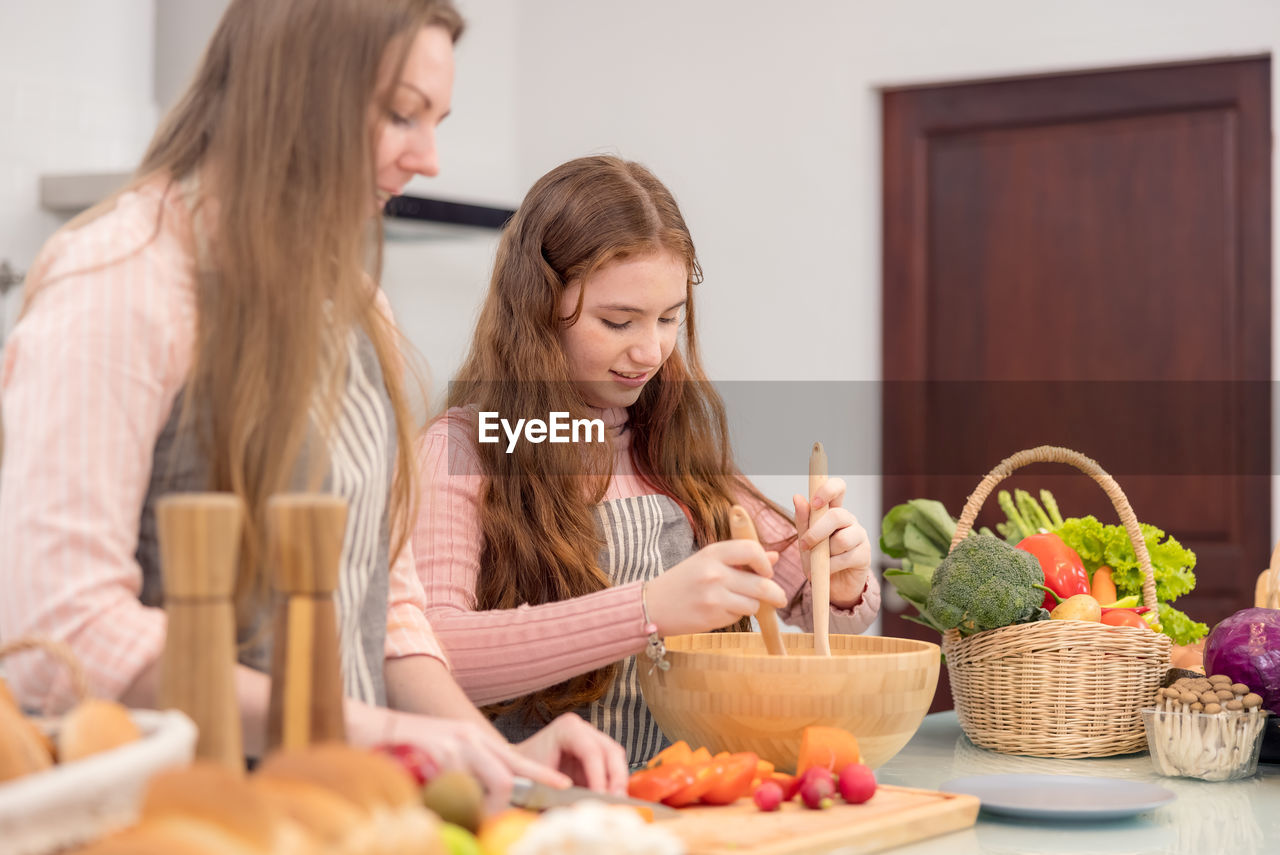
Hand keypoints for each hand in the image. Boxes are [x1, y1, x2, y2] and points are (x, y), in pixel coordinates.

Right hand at [387, 713, 572, 813]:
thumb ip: (468, 771)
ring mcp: (455, 747)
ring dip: (483, 809)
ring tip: (470, 816)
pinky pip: (459, 791)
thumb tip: (485, 801)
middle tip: (501, 820)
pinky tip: (441, 803)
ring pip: (491, 784)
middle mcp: (470, 739)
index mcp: (475, 739)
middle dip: (508, 805)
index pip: (517, 760)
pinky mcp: (438, 756)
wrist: (372, 728)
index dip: (542, 776)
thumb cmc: (410, 747)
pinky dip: (456, 805)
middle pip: (508, 777)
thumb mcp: (447, 752)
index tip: (563, 787)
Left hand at [515, 712, 629, 794]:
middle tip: (616, 803)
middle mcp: (583, 729)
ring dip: (618, 782)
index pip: (591, 751)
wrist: (514, 769)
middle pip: (611, 752)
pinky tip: (611, 802)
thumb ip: (557, 793)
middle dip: (616, 779)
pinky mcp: (596, 754)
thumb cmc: (522, 774)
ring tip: (616, 805)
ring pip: (616, 759)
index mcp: (567, 728)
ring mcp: (591, 739)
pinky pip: (613, 767)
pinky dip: (614, 784)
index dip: (599, 776)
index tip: (600, 799)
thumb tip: (580, 808)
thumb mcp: (536, 782)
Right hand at [644, 540, 786, 636]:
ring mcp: (714, 596)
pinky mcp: (712, 617)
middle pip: (761, 583)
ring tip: (736, 602)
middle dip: (775, 593)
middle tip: (779, 598)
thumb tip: (774, 556)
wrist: (652, 605)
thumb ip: (740, 559)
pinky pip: (739, 616)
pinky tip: (720, 610)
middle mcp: (714, 573)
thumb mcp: (707, 561)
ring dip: (752, 605)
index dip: (765, 563)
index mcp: (712, 552)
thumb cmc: (682, 581)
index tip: (767, 570)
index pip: (751, 550)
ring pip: (753, 603)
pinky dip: (736, 614)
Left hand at [793, 476, 870, 608]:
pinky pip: (845, 557)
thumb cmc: (818, 559)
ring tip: (819, 562)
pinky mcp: (865, 554)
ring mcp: (859, 536)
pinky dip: (830, 567)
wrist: (831, 587)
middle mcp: (849, 520)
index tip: (814, 503)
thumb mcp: (806, 541)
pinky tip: (826, 572)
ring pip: (842, 539)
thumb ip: (803, 521)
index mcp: (833, 511)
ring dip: (825, 553)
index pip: (838, 488)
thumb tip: (797, 497)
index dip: (828, 490)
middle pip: (837, 515)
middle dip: (816, 532)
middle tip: (804, 545)